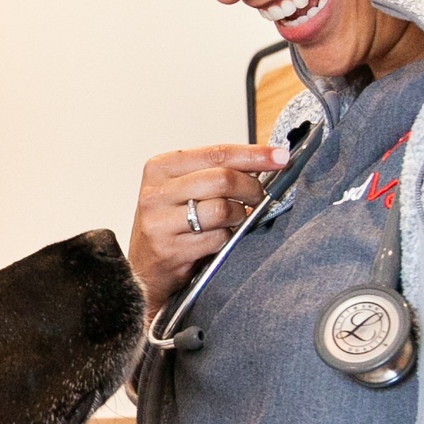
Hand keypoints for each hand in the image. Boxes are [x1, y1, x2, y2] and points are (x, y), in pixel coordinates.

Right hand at [128, 144, 289, 314]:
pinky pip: (217, 238)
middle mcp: (157, 192)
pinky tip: (219, 239)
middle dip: (251, 189)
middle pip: (222, 179)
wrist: (143, 270)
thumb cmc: (169, 225)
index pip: (217, 153)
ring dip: (238, 216)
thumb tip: (266, 160)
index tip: (280, 157)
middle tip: (258, 197)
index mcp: (161, 167)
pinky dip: (226, 239)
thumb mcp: (182, 189)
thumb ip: (215, 172)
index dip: (254, 155)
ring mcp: (160, 222)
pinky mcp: (170, 249)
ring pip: (222, 209)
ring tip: (233, 220)